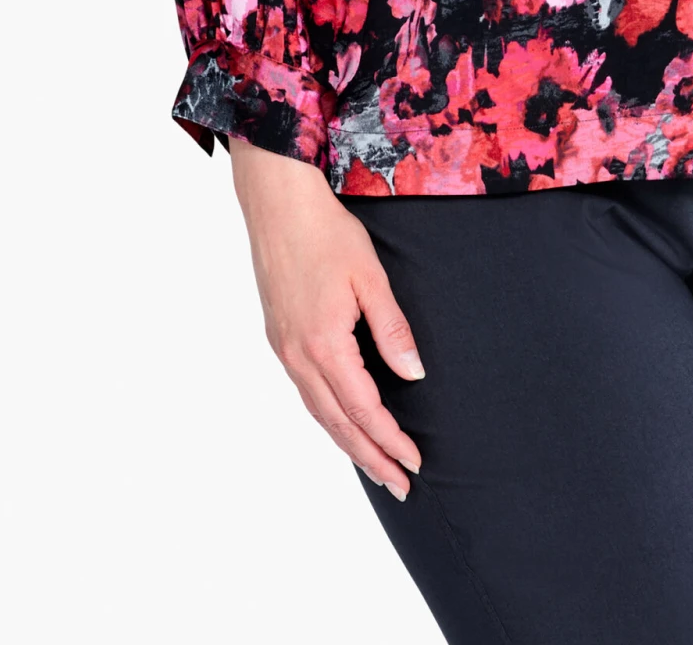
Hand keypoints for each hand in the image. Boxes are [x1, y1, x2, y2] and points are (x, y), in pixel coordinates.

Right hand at [229, 137, 425, 498]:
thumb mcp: (371, 277)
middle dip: (370, 457)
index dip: (389, 439)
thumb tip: (413, 374)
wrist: (279, 207)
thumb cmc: (327, 235)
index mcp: (324, 345)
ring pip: (318, 412)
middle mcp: (298, 357)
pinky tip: (343, 422)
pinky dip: (328, 417)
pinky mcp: (280, 339)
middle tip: (400, 485)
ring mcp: (284, 350)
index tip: (414, 461)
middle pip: (338, 423)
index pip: (363, 408)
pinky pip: (307, 393)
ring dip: (348, 442)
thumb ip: (392, 328)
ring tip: (376, 465)